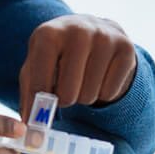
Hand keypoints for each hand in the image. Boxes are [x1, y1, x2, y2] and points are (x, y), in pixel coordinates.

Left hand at [19, 14, 136, 120]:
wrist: (90, 28)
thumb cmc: (56, 53)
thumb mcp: (35, 65)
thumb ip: (29, 93)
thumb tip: (28, 126)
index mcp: (48, 34)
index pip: (40, 81)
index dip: (40, 103)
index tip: (40, 114)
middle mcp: (78, 32)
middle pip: (68, 93)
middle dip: (64, 99)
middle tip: (64, 89)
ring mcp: (105, 38)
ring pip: (90, 95)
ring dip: (84, 96)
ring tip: (81, 79)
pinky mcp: (126, 49)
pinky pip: (111, 92)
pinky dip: (103, 93)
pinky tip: (99, 76)